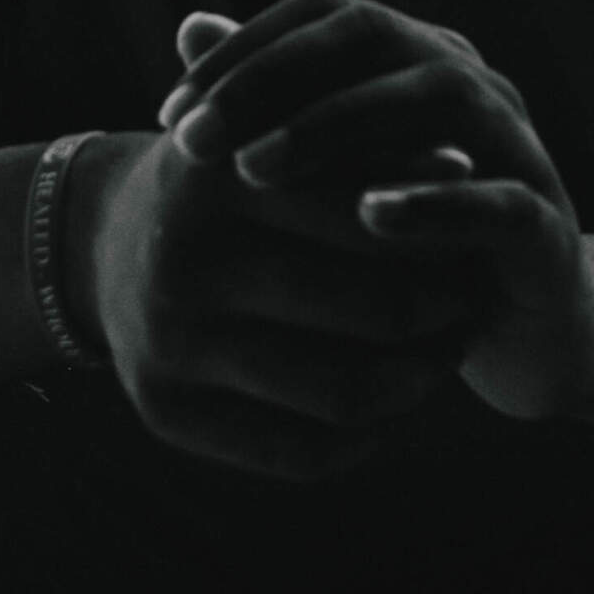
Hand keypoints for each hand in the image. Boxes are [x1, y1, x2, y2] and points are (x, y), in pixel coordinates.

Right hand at [78, 31, 486, 482]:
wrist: (109, 241)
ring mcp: (169, 345)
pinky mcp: (164, 412)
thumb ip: (368, 146)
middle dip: (447, 306)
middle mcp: (182, 261)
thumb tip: (464, 164)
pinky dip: (365, 436)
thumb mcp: (283, 140)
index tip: (484, 223)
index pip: (369, 211)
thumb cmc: (236, 178)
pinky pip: (299, 453)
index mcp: (216, 174)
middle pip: (374, 309)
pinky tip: (389, 398)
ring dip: (419, 378)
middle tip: (479, 294)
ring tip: (448, 347)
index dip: (441, 225)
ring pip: (345, 393)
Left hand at [158, 0, 593, 423]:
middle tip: (194, 142)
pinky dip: (436, 203)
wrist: (526, 333)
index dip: (244, 51)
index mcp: (419, 58)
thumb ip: (272, 101)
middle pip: (372, 34)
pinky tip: (368, 218)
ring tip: (255, 171)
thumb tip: (188, 25)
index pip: (324, 15)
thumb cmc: (412, 246)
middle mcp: (472, 82)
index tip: (171, 114)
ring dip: (339, 126)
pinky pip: (500, 199)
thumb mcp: (335, 176)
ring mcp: (519, 145)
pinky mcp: (548, 224)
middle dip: (273, 80)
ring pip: (440, 97)